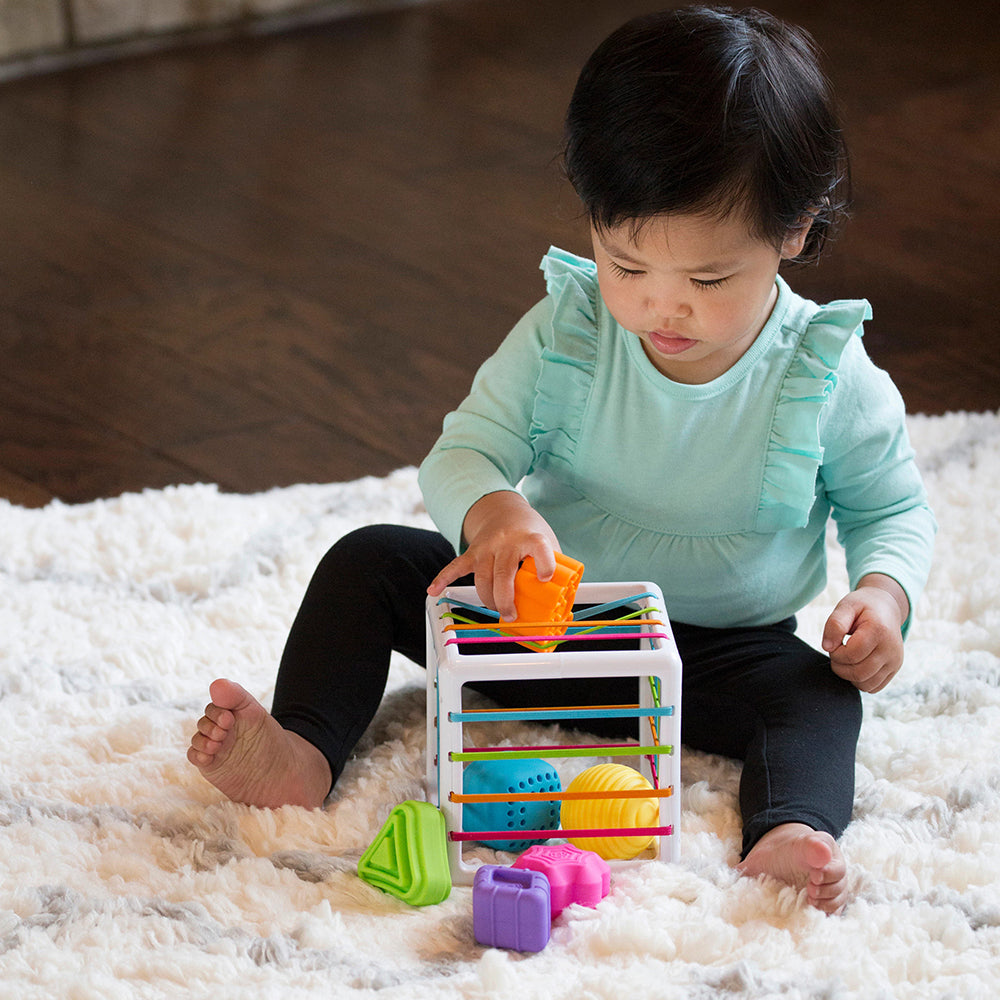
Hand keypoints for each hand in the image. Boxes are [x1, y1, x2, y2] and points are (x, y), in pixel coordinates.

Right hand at [426, 491, 559, 619]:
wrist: (504, 510)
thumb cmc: (529, 531)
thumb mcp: (549, 541)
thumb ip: (556, 566)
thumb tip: (566, 601)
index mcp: (532, 538)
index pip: (540, 548)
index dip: (544, 563)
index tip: (545, 578)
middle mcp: (507, 542)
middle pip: (503, 574)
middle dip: (505, 599)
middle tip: (511, 615)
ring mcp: (487, 547)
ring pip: (482, 578)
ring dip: (488, 599)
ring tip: (497, 611)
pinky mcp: (473, 553)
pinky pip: (456, 566)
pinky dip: (444, 579)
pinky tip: (434, 590)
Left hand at [822, 573, 908, 692]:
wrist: (886, 608)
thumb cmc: (862, 607)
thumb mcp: (845, 606)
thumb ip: (834, 624)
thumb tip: (827, 648)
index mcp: (880, 630)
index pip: (852, 654)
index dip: (836, 652)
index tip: (834, 643)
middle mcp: (892, 649)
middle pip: (859, 672)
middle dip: (839, 666)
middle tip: (836, 652)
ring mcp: (895, 662)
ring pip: (866, 684)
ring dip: (848, 675)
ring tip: (846, 658)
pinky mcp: (894, 670)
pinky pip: (873, 687)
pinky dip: (859, 680)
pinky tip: (855, 664)